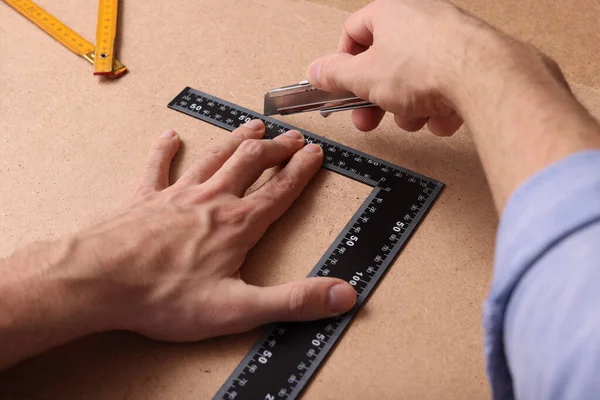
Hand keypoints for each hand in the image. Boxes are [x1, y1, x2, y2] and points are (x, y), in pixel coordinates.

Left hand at [75, 121, 355, 340]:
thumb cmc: (165, 297)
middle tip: (292, 136)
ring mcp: (177, 194)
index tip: (315, 152)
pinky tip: (170, 136)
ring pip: (214, 157)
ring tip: (253, 125)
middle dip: (275, 148)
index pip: (280, 191)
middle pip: (251, 164)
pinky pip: (157, 166)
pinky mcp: (144, 198)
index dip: (301, 170)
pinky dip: (165, 150)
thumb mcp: (238, 309)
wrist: (100, 281)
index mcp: (237, 224)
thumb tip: (344, 294)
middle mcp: (212, 200)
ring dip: (236, 140)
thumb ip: (293, 300)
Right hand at [306, 0, 472, 134]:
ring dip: (409, 107)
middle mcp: (420, 18)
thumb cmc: (426, 66)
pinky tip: (442, 115)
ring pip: (415, 80)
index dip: (342, 63)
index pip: (353, 33)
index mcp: (389, 13)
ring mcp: (448, 38)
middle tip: (369, 119)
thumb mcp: (364, 77)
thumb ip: (336, 75)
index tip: (340, 87)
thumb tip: (317, 71)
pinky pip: (444, 86)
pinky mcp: (470, 59)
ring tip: (415, 117)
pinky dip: (439, 106)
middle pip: (385, 63)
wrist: (484, 76)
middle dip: (377, 98)